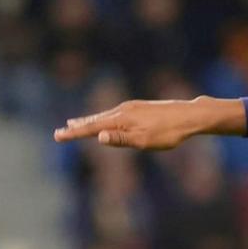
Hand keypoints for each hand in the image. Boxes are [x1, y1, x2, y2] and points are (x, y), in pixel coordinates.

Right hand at [53, 97, 226, 149]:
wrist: (189, 116)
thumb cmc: (168, 132)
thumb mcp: (144, 141)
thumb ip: (121, 139)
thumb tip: (99, 137)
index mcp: (122, 119)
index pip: (92, 128)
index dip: (74, 133)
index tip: (58, 135)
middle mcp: (123, 110)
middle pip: (95, 119)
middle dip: (77, 126)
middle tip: (60, 131)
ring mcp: (131, 107)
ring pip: (104, 116)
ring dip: (88, 121)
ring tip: (74, 123)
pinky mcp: (139, 108)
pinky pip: (114, 114)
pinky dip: (102, 118)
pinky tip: (104, 120)